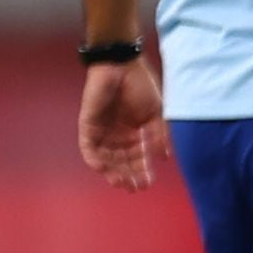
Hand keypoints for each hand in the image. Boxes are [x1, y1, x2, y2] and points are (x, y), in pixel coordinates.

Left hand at [78, 57, 166, 189]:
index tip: (147, 184)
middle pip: (121, 162)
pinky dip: (95, 159)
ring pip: (105, 159)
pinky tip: (104, 169)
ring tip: (122, 182)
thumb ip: (158, 135)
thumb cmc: (139, 85)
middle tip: (135, 187)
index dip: (142, 171)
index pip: (137, 158)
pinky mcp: (88, 125)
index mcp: (134, 132)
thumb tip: (164, 158)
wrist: (121, 66)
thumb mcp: (155, 113)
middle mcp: (117, 135)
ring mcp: (102, 131)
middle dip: (128, 175)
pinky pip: (89, 148)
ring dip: (112, 172)